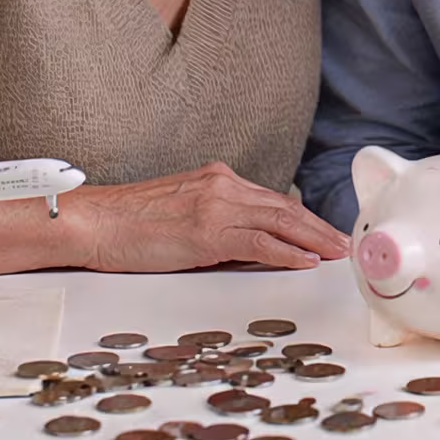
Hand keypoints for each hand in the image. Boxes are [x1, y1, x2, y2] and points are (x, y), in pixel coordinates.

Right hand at [65, 163, 348, 271]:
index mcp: (216, 179)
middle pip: (284, 207)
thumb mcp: (182, 214)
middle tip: (344, 244)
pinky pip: (257, 240)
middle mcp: (222, 185)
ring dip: (313, 239)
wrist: (95, 221)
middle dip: (318, 227)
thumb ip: (217, 223)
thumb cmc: (129, 224)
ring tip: (336, 254)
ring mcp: (215, 205)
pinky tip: (305, 261)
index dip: (303, 218)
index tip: (324, 233)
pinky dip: (287, 251)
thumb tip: (250, 247)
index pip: (272, 200)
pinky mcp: (206, 229)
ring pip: (279, 220)